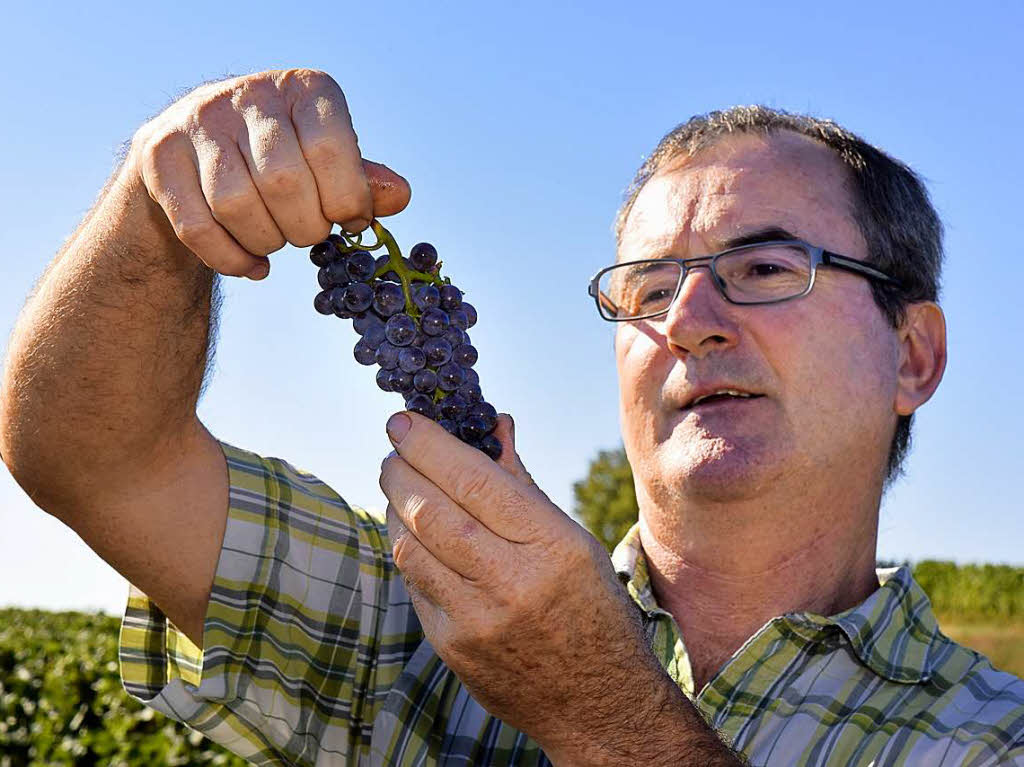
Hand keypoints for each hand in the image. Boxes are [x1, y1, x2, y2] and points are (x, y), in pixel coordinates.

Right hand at [125, 69, 410, 279]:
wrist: (200, 156)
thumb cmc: (285, 161)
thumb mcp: (331, 164)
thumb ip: (363, 181)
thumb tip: (399, 195)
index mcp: (305, 90)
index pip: (331, 149)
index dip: (347, 200)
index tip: (348, 219)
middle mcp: (250, 94)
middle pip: (283, 183)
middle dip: (305, 228)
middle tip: (308, 234)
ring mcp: (199, 121)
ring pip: (235, 205)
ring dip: (266, 242)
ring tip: (275, 239)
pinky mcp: (160, 154)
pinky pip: (197, 228)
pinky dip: (231, 260)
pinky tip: (251, 264)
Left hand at [378, 412, 681, 761]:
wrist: (595, 703)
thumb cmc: (591, 608)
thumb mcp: (574, 540)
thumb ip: (523, 484)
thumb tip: (493, 424)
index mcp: (550, 545)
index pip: (474, 481)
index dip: (430, 445)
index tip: (403, 421)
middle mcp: (510, 582)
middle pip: (431, 510)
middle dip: (400, 470)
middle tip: (393, 449)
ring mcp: (475, 621)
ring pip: (410, 546)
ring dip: (396, 507)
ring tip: (400, 486)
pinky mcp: (451, 648)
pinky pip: (413, 584)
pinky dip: (409, 549)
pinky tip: (416, 534)